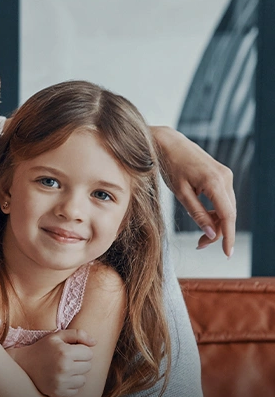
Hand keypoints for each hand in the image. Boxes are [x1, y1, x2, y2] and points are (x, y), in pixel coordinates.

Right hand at [9, 329, 95, 396]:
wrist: (23, 364)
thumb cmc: (42, 348)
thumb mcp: (57, 336)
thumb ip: (77, 334)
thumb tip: (95, 342)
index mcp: (65, 353)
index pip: (89, 354)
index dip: (81, 351)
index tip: (71, 351)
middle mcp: (64, 368)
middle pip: (88, 367)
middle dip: (80, 362)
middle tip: (67, 360)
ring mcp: (61, 382)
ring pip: (83, 380)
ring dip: (76, 375)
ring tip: (64, 370)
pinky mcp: (58, 392)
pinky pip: (75, 390)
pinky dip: (70, 385)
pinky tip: (60, 378)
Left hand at [152, 125, 235, 256]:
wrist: (168, 143)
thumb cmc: (170, 166)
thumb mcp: (180, 193)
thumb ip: (196, 213)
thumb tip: (210, 234)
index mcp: (215, 182)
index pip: (228, 215)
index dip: (228, 236)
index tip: (227, 254)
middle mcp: (225, 178)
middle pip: (229, 214)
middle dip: (217, 233)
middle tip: (199, 246)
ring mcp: (225, 176)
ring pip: (227, 208)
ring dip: (216, 223)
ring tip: (199, 237)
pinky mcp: (221, 175)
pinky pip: (223, 200)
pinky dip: (216, 212)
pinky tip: (205, 219)